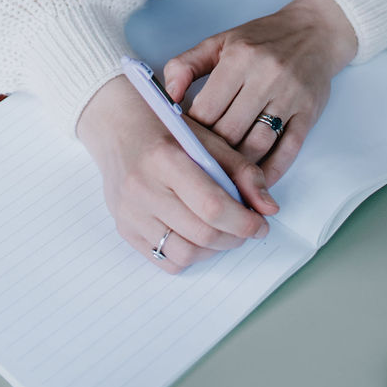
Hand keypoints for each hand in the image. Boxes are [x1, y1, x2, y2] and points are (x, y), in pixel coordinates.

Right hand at [76, 75, 276, 273]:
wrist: (117, 126)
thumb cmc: (166, 128)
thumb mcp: (208, 138)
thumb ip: (241, 171)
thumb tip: (270, 208)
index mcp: (165, 158)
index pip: (212, 205)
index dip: (243, 221)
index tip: (262, 223)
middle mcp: (142, 188)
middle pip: (201, 233)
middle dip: (234, 237)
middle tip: (248, 228)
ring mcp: (130, 212)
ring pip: (184, 254)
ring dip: (214, 250)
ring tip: (224, 232)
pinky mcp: (124, 229)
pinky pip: (164, 260)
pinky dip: (189, 255)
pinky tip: (198, 237)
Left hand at [162, 0, 357, 184]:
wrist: (315, 30)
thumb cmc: (262, 39)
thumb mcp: (220, 42)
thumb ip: (186, 65)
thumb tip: (168, 98)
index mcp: (239, 57)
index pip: (206, 109)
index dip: (191, 132)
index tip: (184, 143)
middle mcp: (266, 76)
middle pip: (230, 131)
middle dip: (212, 152)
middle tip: (200, 166)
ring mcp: (290, 96)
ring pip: (257, 145)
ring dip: (238, 166)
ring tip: (223, 177)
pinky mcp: (309, 113)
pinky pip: (288, 151)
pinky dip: (270, 171)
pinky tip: (255, 182)